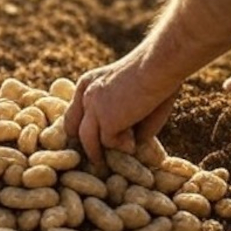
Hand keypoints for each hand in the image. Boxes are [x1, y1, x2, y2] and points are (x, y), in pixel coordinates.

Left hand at [63, 51, 179, 162]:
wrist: (158, 64)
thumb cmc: (155, 74)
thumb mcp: (132, 93)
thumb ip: (126, 118)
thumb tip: (129, 146)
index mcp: (90, 83)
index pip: (77, 110)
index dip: (84, 126)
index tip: (90, 140)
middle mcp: (85, 94)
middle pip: (72, 126)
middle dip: (82, 143)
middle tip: (93, 157)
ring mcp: (92, 107)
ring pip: (87, 140)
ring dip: (98, 154)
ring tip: (104, 166)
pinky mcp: (105, 120)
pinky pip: (111, 144)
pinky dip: (124, 146)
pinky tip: (135, 142)